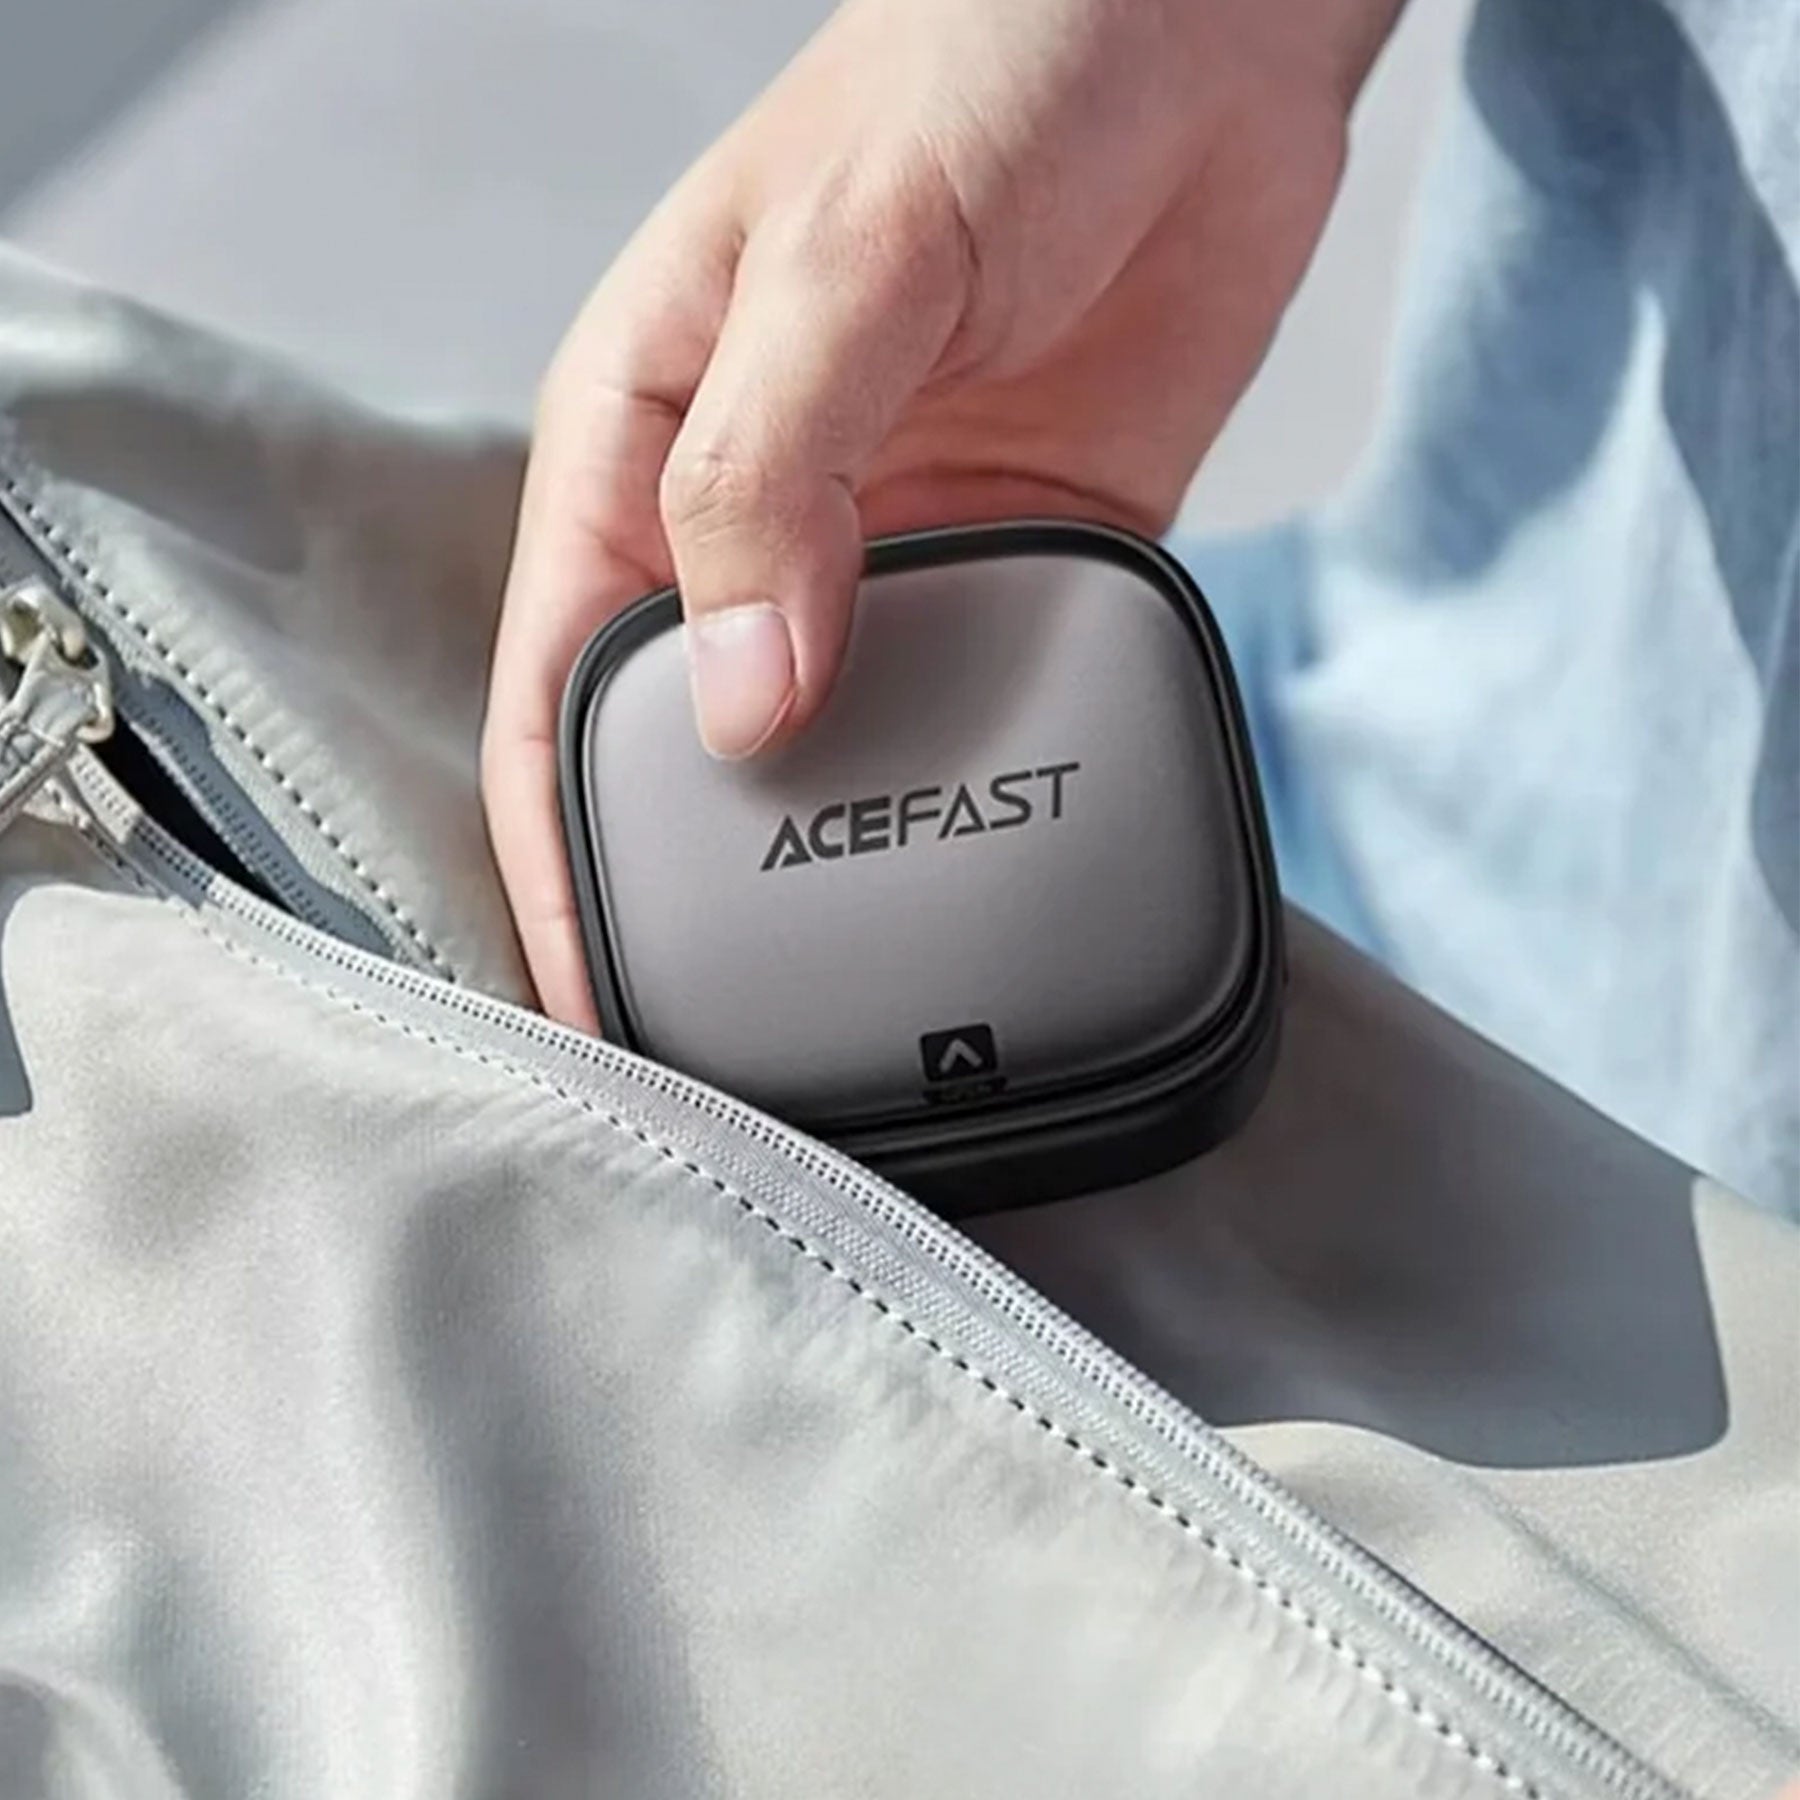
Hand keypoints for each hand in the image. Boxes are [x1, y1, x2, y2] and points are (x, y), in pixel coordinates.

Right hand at [484, 0, 1398, 1024]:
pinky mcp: (1018, 566)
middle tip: (717, 1050)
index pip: (554, 682)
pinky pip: (974, 714)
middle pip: (682, 753)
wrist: (1211, 34)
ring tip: (847, 1003)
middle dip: (685, 896)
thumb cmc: (996, 67)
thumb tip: (741, 704)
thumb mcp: (847, 260)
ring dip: (831, 870)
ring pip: (829, 756)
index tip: (583, 999)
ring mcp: (890, 556)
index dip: (555, 854)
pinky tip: (980, 876)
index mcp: (649, 440)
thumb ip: (777, 478)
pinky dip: (970, 800)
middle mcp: (755, 520)